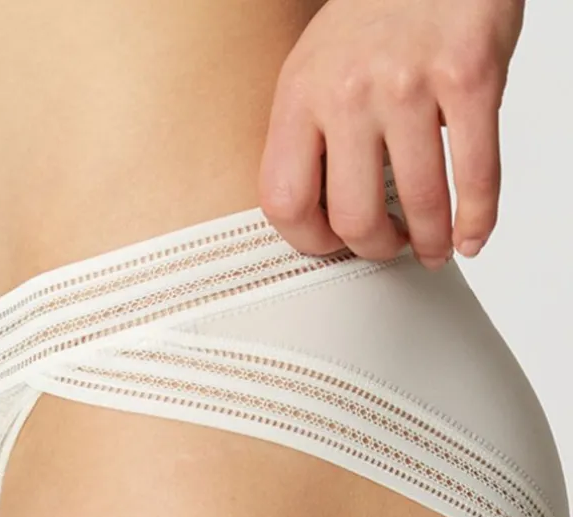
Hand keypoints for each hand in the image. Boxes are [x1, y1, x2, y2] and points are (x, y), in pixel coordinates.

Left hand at [258, 0, 524, 266]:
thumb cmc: (374, 18)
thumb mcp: (315, 70)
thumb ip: (311, 138)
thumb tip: (322, 218)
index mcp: (300, 94)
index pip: (284, 200)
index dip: (309, 242)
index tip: (334, 246)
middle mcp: (348, 91)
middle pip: (352, 216)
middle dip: (377, 249)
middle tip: (392, 246)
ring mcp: (408, 85)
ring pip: (419, 203)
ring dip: (430, 243)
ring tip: (435, 248)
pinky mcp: (470, 77)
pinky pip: (475, 175)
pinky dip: (477, 220)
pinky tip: (472, 235)